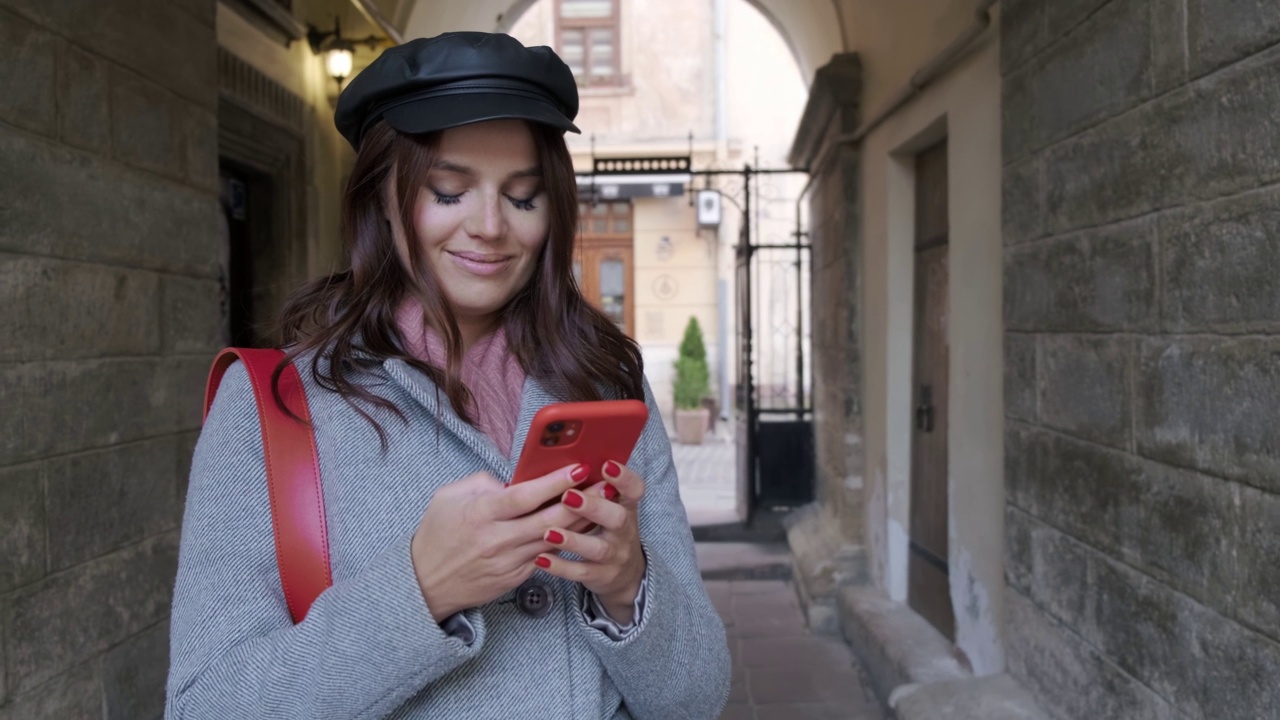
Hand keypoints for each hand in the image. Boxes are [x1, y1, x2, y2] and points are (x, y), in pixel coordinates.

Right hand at [410, 464, 589, 618]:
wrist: (425, 585)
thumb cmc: (436, 536)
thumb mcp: (447, 498)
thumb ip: (480, 483)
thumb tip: (512, 479)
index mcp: (480, 514)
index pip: (524, 495)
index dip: (554, 482)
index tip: (579, 467)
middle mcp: (498, 539)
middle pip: (550, 519)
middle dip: (581, 500)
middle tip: (605, 483)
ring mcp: (509, 561)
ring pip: (555, 539)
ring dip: (582, 521)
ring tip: (604, 502)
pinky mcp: (516, 577)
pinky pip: (548, 556)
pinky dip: (567, 540)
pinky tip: (585, 528)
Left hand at [535, 460, 646, 623]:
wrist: (624, 574)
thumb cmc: (605, 528)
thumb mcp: (608, 506)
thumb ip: (591, 487)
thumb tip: (559, 457)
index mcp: (625, 506)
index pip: (634, 489)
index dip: (624, 478)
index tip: (606, 465)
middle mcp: (625, 531)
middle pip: (616, 518)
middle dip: (593, 506)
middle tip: (568, 496)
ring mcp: (615, 556)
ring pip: (598, 548)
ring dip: (573, 539)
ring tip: (549, 532)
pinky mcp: (602, 576)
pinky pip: (581, 572)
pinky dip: (561, 566)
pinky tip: (541, 559)